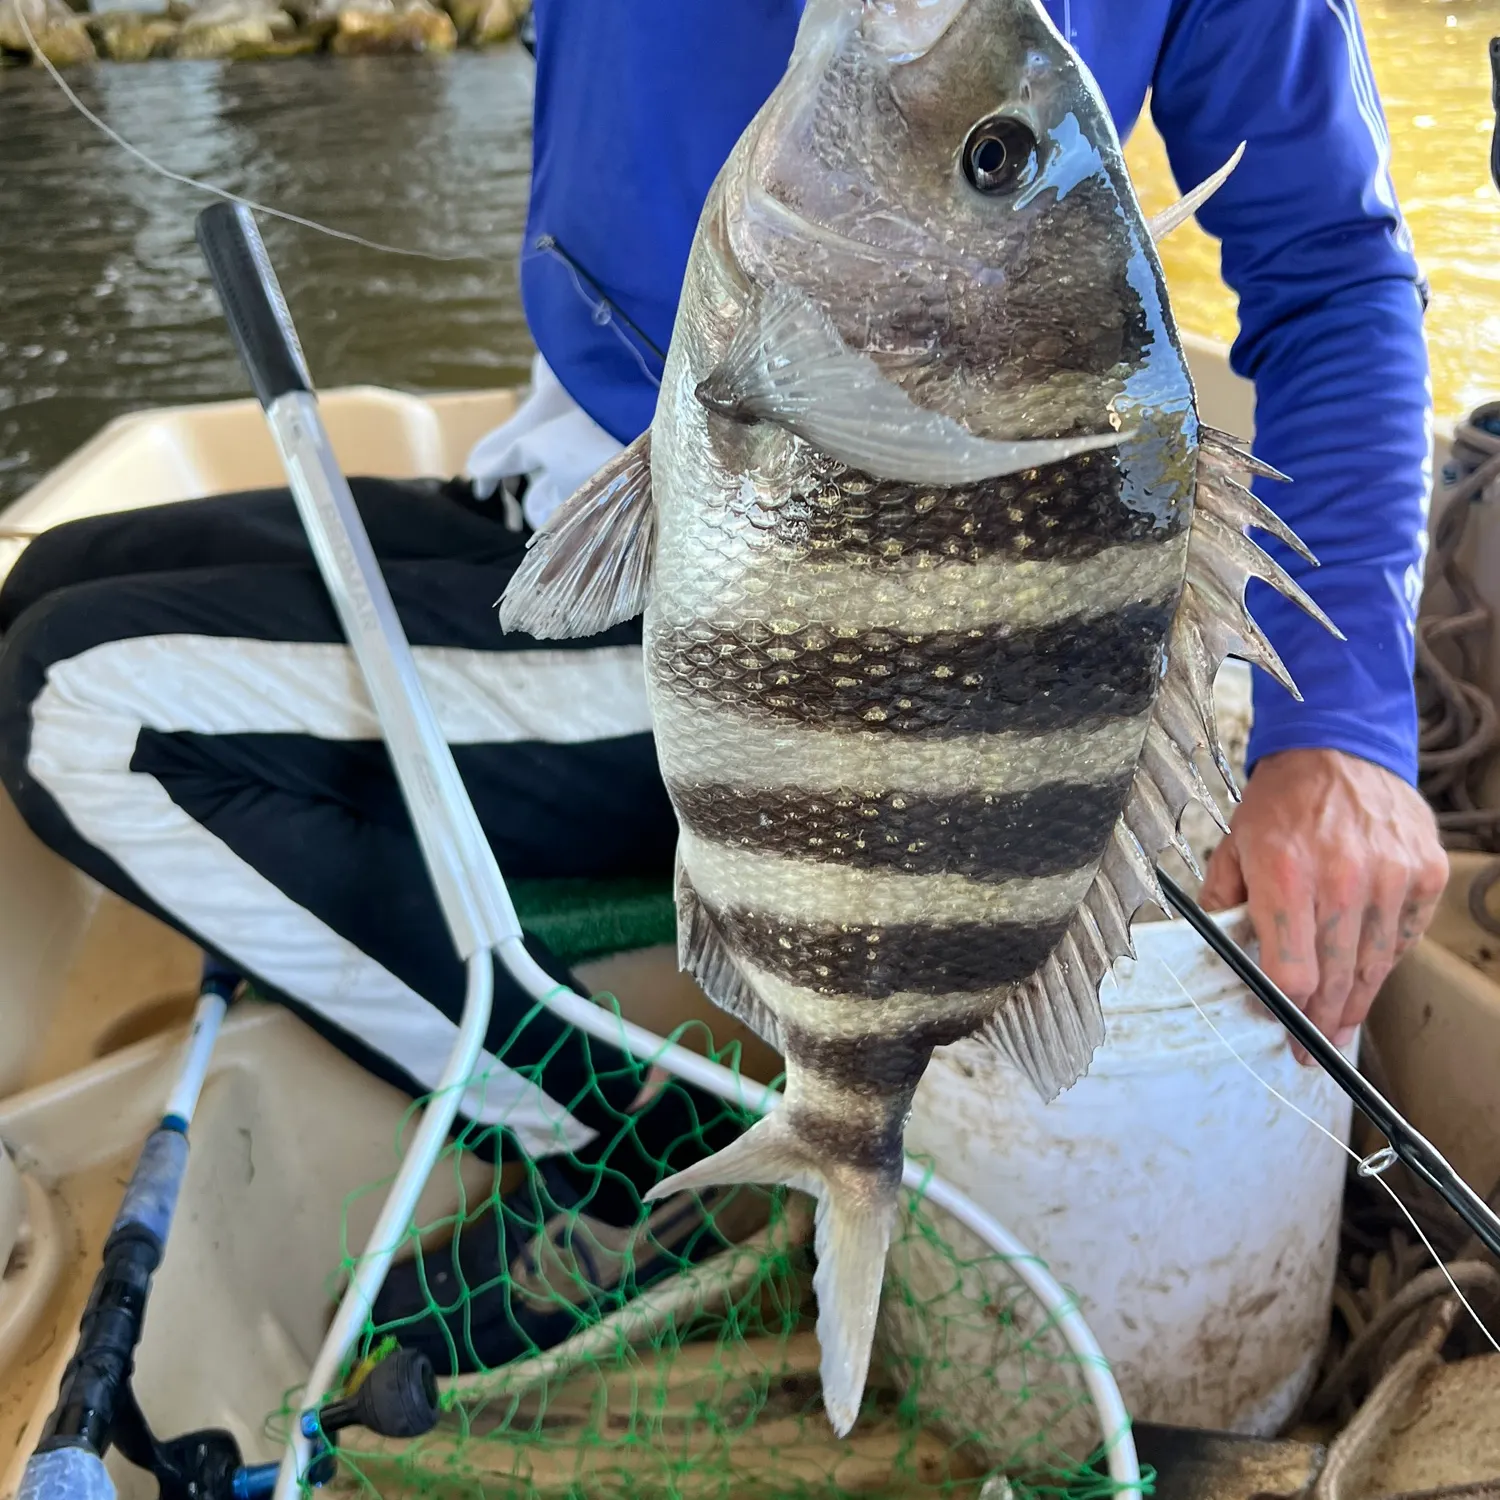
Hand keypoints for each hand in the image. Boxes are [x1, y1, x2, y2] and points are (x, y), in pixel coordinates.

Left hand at [1198, 748, 1448, 1062]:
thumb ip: (1224, 902)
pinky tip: (1367, 975)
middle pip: (1335, 977)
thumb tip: (1217, 955)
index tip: (1277, 1021)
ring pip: (1374, 965)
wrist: (1337, 750)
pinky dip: (1385, 960)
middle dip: (1321, 1021)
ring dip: (1356, 1002)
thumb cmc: (1280, 803)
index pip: (1291, 970)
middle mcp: (1343, 879)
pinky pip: (1405, 937)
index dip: (1283, 1006)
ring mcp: (1391, 877)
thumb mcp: (1233, 846)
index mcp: (1286, 875)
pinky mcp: (1424, 874)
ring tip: (1340, 1027)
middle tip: (1311, 1049)